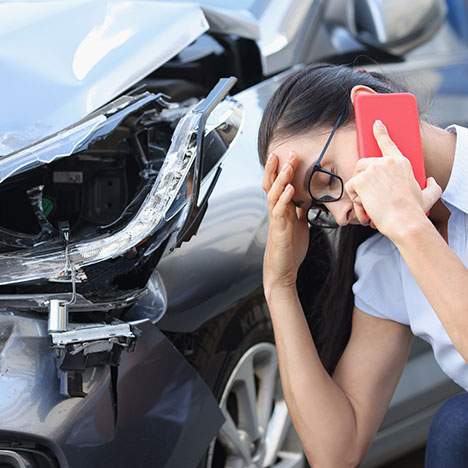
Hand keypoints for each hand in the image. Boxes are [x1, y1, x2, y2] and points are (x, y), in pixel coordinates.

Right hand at [262, 151, 309, 293]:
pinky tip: (289, 189)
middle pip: (271, 184)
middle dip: (278, 168)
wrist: (283, 269)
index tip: (288, 155)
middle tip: (287, 152)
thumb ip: (300, 211)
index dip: (280, 169)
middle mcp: (276, 211)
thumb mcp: (298, 224)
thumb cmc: (290, 248)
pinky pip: (279, 210)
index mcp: (281, 208)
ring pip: (273, 193)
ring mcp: (276, 219)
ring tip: (288, 165)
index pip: (277, 184)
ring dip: (281, 178)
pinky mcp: (278, 229)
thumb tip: (307, 199)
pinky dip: (284, 198)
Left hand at [345, 120, 441, 238]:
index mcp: (402, 162)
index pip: (388, 143)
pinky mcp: (361, 179)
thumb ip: (432, 186)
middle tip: (370, 196)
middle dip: (362, 180)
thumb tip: (432, 181)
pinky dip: (355, 200)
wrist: (405, 221)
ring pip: (355, 177)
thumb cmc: (415, 211)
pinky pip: (350, 188)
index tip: (375, 123)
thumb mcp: (429, 196)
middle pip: (363, 164)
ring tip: (371, 204)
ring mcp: (373, 169)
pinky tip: (366, 207)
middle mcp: (386, 162)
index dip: (380, 132)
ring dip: (359, 192)